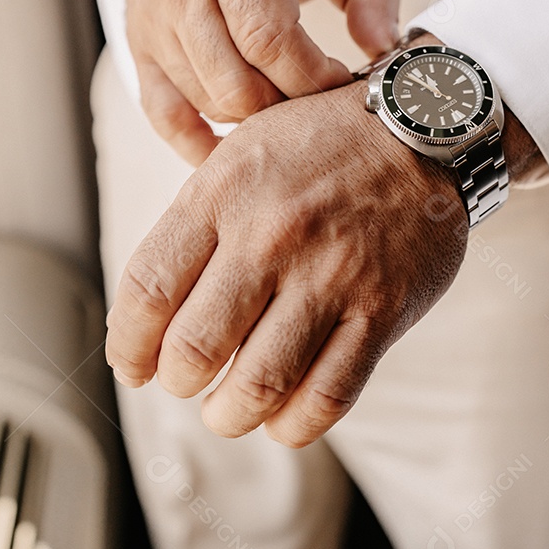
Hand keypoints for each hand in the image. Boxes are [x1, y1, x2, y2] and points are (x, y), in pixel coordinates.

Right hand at [72, 0, 399, 164]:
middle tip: (317, 95)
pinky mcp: (138, 48)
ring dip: (256, 118)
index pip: (270, 40)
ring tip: (288, 98)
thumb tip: (386, 47)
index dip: (314, 75)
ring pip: (209, 101)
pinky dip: (202, 143)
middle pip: (239, 83)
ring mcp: (154, 21)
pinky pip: (166, 116)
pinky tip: (239, 147)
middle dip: (289, 103)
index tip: (342, 78)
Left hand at [104, 78, 468, 446]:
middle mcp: (272, 236)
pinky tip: (281, 417)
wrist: (422, 125)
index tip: (132, 363)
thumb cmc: (321, 143)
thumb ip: (195, 220)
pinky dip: (294, 423)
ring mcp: (331, 275)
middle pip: (194, 348)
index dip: (127, 345)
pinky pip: (328, 395)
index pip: (147, 290)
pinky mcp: (382, 309)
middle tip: (183, 381)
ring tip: (227, 410)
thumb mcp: (242, 150)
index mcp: (224, 193)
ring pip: (259, 383)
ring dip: (229, 414)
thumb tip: (149, 310)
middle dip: (176, 382)